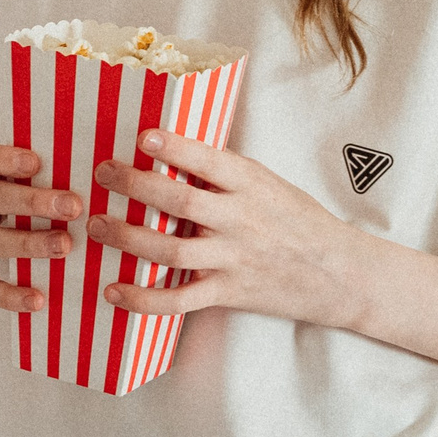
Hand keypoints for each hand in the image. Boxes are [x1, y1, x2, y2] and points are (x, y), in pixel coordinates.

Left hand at [85, 127, 373, 325]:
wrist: (341, 274)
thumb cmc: (298, 220)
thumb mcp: (269, 184)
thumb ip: (225, 174)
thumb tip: (170, 149)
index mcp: (253, 185)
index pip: (210, 162)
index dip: (176, 148)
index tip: (143, 135)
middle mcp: (242, 221)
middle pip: (180, 203)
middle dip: (135, 186)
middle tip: (102, 174)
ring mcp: (234, 259)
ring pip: (171, 251)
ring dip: (127, 238)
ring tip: (96, 224)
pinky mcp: (228, 292)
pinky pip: (179, 300)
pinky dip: (143, 299)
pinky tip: (112, 291)